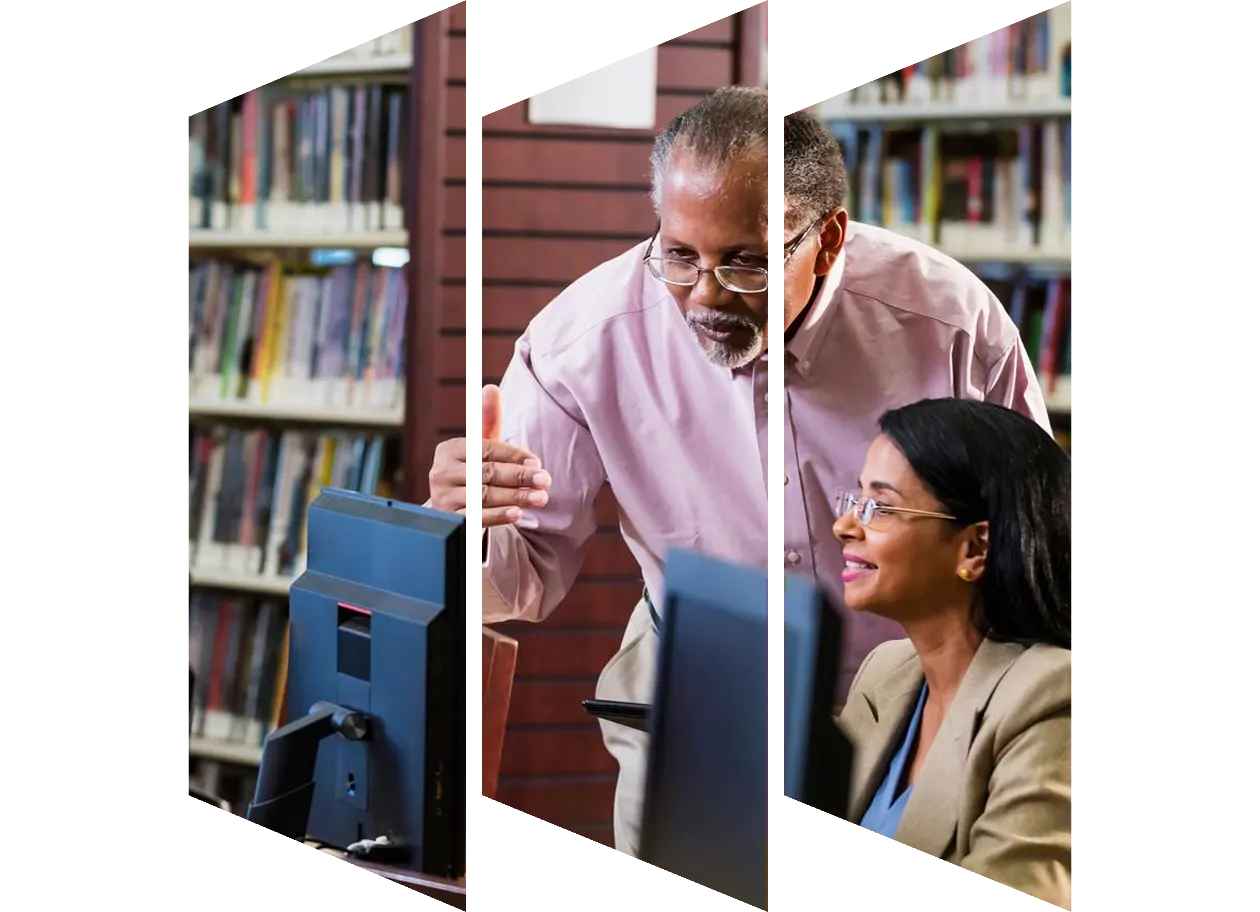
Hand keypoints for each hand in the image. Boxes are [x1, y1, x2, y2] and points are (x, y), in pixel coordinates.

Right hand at [428, 384, 550, 526]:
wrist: (451, 510)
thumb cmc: (472, 472)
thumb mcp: (479, 448)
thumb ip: (487, 421)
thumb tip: (490, 387)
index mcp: (449, 449)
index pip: (485, 449)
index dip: (513, 455)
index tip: (537, 462)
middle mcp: (441, 472)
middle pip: (486, 473)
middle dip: (520, 477)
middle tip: (546, 480)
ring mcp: (443, 497)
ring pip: (484, 495)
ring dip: (516, 497)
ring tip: (541, 498)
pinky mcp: (449, 520)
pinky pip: (476, 517)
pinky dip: (498, 516)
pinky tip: (518, 514)